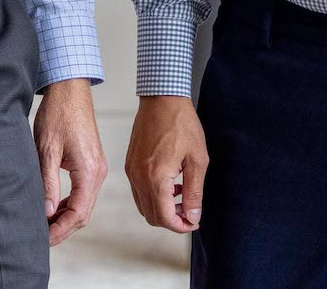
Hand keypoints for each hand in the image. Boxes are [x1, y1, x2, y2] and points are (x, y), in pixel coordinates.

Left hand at [33, 78, 106, 243]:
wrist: (70, 89)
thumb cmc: (58, 113)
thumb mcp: (47, 149)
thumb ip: (48, 182)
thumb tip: (47, 212)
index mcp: (89, 172)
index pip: (78, 213)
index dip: (61, 230)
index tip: (44, 239)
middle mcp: (97, 173)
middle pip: (83, 214)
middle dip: (63, 228)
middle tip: (41, 238)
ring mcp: (97, 169)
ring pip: (84, 204)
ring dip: (66, 217)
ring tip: (44, 225)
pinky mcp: (91, 164)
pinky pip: (83, 192)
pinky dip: (69, 204)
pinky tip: (53, 207)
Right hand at [125, 94, 207, 233]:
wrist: (162, 98)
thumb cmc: (181, 124)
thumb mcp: (197, 160)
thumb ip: (194, 192)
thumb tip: (193, 216)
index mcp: (155, 177)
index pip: (164, 218)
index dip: (181, 226)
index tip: (193, 222)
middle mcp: (138, 177)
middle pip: (152, 216)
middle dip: (172, 220)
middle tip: (190, 211)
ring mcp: (131, 170)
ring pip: (143, 206)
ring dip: (162, 209)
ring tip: (182, 196)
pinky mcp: (129, 163)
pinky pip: (138, 191)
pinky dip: (153, 196)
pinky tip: (170, 183)